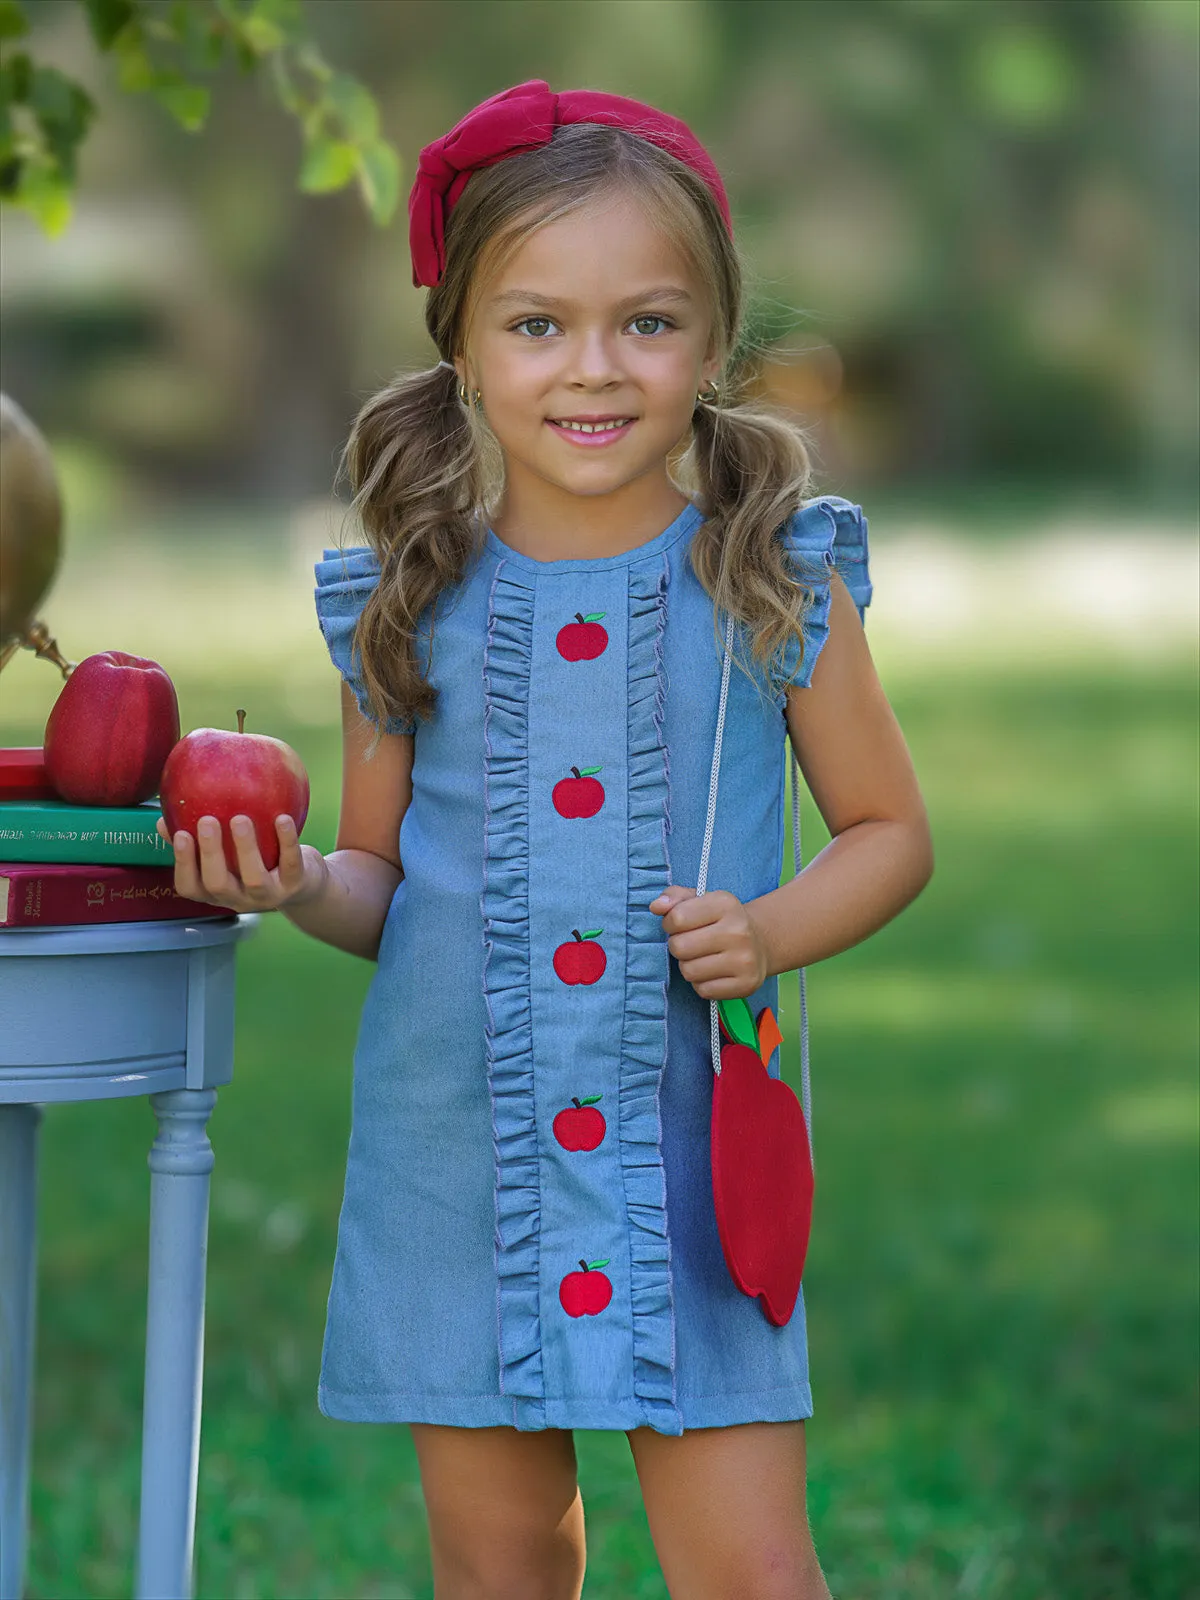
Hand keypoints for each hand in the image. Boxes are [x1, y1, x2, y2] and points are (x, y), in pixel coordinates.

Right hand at [156, 813, 327, 913]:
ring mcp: (268, 896)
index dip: (183, 863)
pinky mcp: (295, 885)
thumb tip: (162, 820)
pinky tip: (282, 818)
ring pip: (254, 879)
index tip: (180, 833)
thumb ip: (196, 840)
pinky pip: (290, 864)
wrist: (303, 884)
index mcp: (216, 892)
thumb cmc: (254, 861)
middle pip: (218, 884)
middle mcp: (238, 899)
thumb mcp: (226, 856)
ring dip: (246, 848)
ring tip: (240, 818)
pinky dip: (287, 842)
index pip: (190, 887)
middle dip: (210, 853)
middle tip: (207, 821)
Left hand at [648, 885, 770, 999]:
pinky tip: (712, 972)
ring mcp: (745, 960)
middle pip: (679, 947)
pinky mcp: (746, 984)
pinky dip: (702, 984)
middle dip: (678, 946)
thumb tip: (656, 906)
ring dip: (688, 966)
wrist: (760, 942)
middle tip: (690, 943)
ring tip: (701, 958)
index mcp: (725, 904)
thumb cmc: (720, 920)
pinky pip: (704, 990)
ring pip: (689, 972)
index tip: (679, 925)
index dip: (670, 923)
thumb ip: (674, 898)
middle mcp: (739, 931)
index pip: (677, 918)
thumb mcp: (700, 900)